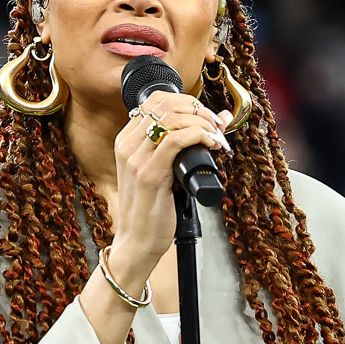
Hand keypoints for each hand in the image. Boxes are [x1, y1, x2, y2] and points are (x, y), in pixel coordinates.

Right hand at [106, 94, 231, 293]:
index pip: (156, 100)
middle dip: (199, 109)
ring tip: (216, 137)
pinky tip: (211, 145)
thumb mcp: (164, 173)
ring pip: (172, 117)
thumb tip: (217, 121)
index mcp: (127, 141)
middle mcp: (127, 145)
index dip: (187, 101)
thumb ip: (182, 148)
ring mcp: (136, 158)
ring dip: (202, 122)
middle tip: (217, 126)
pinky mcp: (149, 174)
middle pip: (165, 103)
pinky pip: (177, 139)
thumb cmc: (152, 211)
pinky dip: (199, 135)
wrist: (137, 243)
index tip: (207, 117)